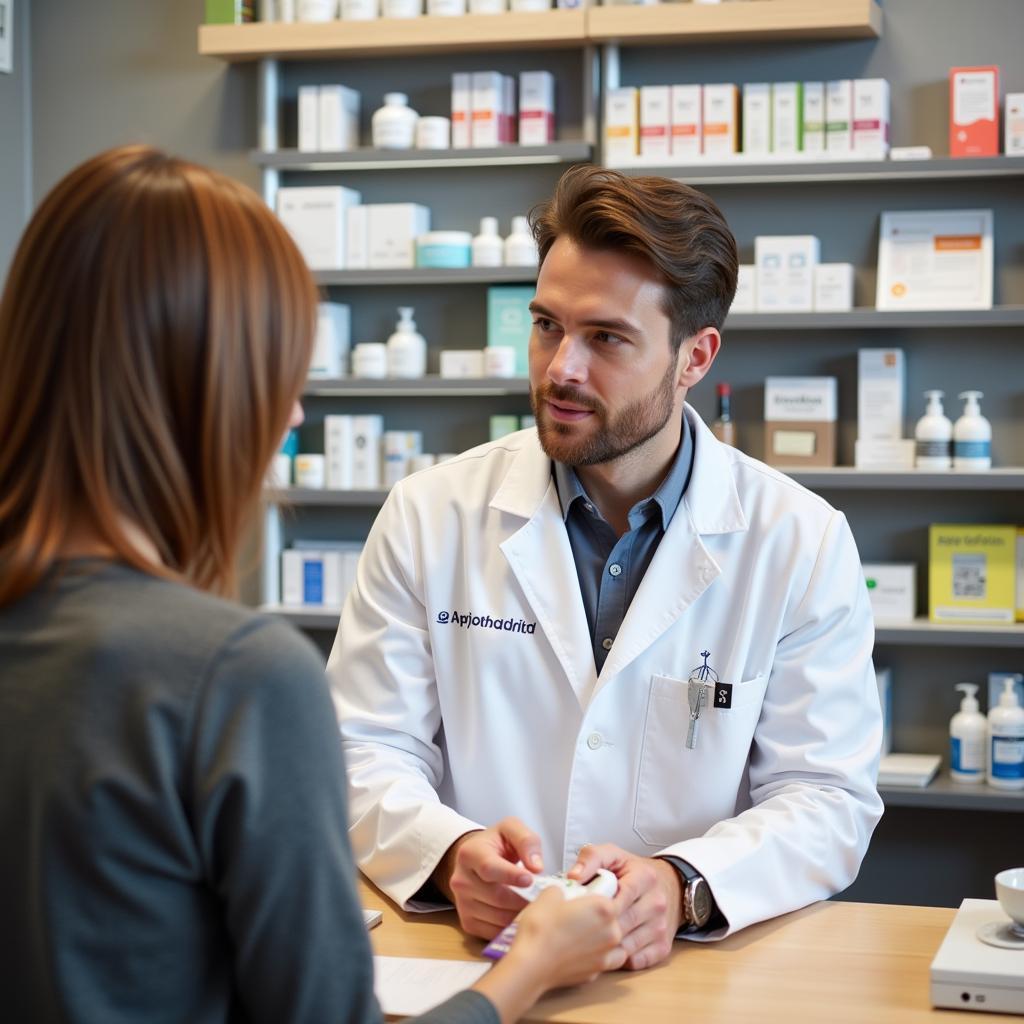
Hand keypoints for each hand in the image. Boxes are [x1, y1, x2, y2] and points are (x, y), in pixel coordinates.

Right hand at [434, 818, 543, 938]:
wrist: (477, 860)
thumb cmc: (497, 844)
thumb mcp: (511, 829)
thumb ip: (526, 840)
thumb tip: (536, 867)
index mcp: (470, 853)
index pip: (489, 868)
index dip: (511, 876)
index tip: (531, 879)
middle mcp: (461, 880)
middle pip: (496, 897)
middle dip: (523, 899)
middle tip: (544, 899)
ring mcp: (462, 903)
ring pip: (497, 917)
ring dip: (521, 915)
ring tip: (537, 907)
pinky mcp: (468, 922)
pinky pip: (493, 932)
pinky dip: (512, 928)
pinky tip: (523, 917)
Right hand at [508, 887, 626, 986]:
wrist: (531, 963)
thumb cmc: (541, 930)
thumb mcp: (549, 894)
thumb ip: (563, 890)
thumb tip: (561, 893)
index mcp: (604, 909)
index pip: (615, 896)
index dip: (602, 893)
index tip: (591, 894)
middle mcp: (611, 933)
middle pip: (616, 920)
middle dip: (603, 916)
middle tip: (583, 913)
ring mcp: (605, 956)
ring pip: (616, 944)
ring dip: (606, 939)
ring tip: (587, 934)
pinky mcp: (595, 974)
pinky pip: (603, 962)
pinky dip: (596, 957)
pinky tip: (582, 952)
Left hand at [567, 844, 683, 969]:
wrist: (667, 885)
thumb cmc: (633, 872)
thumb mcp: (612, 855)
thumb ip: (591, 858)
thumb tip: (574, 877)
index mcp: (645, 877)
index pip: (622, 894)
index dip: (600, 903)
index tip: (584, 907)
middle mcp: (657, 903)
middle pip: (623, 923)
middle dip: (599, 926)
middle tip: (579, 927)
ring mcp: (661, 927)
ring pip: (627, 945)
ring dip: (606, 946)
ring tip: (589, 939)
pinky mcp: (662, 947)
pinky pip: (636, 961)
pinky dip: (619, 959)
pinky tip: (607, 949)